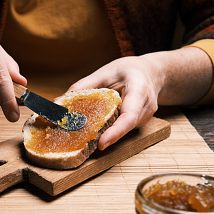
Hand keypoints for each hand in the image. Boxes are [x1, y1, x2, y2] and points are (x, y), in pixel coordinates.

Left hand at [68, 47, 212, 149]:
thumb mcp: (106, 71)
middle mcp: (145, 108)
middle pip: (124, 127)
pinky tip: (97, 126)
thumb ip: (86, 85)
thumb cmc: (130, 70)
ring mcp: (144, 118)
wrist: (152, 73)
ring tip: (85, 131)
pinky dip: (108, 129)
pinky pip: (121, 129)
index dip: (116, 132)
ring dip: (104, 132)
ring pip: (122, 130)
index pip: (129, 116)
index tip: (101, 143)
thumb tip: (61, 100)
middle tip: (80, 140)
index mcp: (140, 90)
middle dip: (104, 135)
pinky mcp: (138, 124)